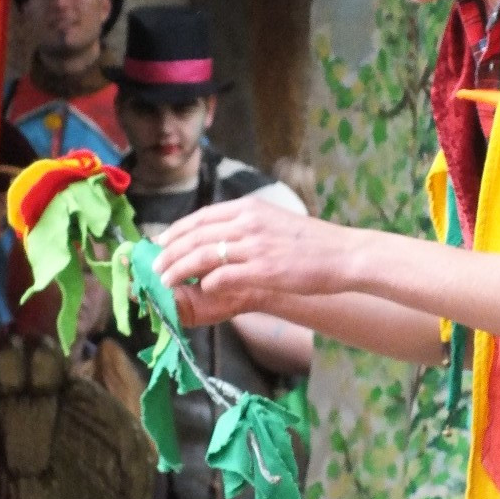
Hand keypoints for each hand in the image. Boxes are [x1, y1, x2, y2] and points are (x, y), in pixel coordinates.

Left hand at [152, 195, 355, 326]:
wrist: (343, 254)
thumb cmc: (313, 243)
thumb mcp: (276, 222)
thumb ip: (248, 227)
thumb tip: (222, 238)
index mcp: (250, 208)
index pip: (202, 217)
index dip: (177, 231)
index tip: (162, 243)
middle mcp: (248, 223)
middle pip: (195, 236)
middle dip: (170, 253)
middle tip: (156, 267)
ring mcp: (254, 246)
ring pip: (202, 256)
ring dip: (179, 269)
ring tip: (166, 281)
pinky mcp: (262, 270)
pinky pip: (222, 276)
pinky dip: (207, 283)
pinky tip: (201, 290)